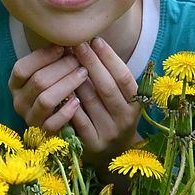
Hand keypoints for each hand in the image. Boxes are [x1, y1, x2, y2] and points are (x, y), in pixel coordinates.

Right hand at [8, 45, 88, 132]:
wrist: (61, 121)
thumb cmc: (56, 87)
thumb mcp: (49, 71)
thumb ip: (53, 58)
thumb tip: (69, 41)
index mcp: (16, 84)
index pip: (22, 68)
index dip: (42, 56)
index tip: (63, 47)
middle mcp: (19, 101)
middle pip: (38, 81)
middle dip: (62, 67)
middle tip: (80, 59)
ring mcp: (30, 118)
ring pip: (46, 100)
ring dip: (67, 84)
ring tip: (83, 74)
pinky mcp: (43, 133)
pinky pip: (53, 124)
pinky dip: (66, 112)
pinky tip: (78, 102)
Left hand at [68, 38, 141, 171]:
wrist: (112, 155)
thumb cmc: (113, 116)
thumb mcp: (121, 99)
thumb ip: (111, 76)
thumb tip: (93, 42)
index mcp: (136, 104)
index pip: (123, 77)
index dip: (110, 57)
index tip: (96, 40)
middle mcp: (125, 119)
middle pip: (106, 87)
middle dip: (91, 63)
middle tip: (77, 44)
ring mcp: (108, 133)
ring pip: (89, 100)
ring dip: (75, 78)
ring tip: (65, 59)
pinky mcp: (91, 144)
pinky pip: (76, 118)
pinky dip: (67, 101)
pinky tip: (58, 86)